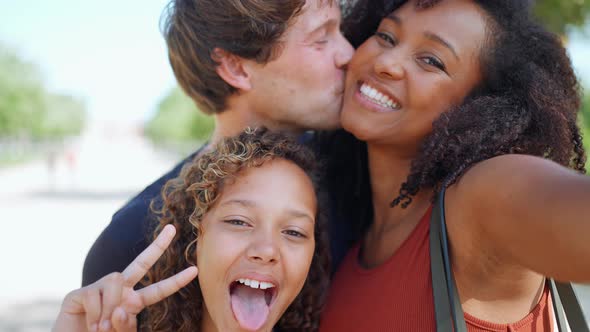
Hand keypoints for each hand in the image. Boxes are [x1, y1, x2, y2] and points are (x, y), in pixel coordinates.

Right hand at [53, 225, 197, 331]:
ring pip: (116, 281)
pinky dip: (95, 314)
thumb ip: (125, 324)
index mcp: (133, 303)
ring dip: (110, 309)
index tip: (194, 270)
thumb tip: (120, 307)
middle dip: (158, 246)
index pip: (158, 291)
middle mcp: (118, 290)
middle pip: (141, 263)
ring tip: (100, 329)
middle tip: (173, 229)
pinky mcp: (79, 293)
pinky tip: (89, 324)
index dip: (176, 282)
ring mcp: (98, 289)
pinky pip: (95, 295)